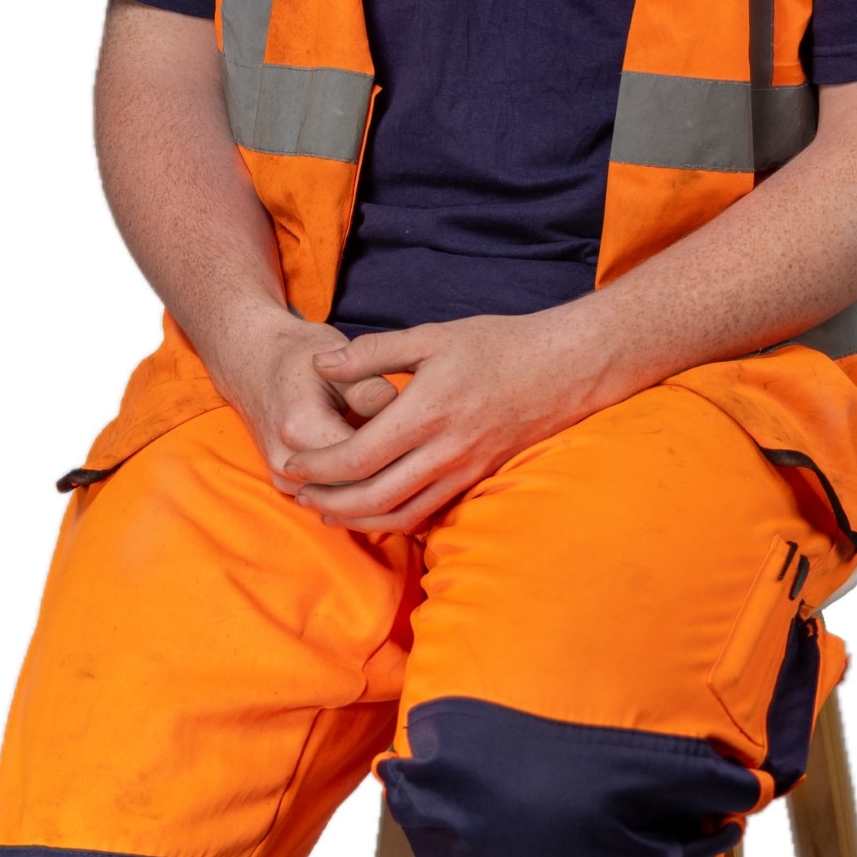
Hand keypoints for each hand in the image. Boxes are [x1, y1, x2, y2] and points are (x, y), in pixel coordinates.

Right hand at [206, 301, 399, 486]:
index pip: (366, 461)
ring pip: (344, 500)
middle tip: (418, 452)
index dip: (400, 451)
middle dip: (391, 473)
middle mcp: (287, 461)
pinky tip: (377, 470)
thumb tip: (399, 409)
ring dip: (373, 486)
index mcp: (302, 427)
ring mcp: (282, 477)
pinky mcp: (283, 485)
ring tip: (401, 461)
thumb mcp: (337, 357)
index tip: (420, 436)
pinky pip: (329, 499)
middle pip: (357, 488)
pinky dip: (354, 490)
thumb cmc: (299, 356)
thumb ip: (369, 386)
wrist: (251, 362)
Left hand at [287, 312, 601, 532]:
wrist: (564, 368)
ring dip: (357, 520)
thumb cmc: (497, 345)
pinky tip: (372, 513)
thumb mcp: (432, 335)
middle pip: (373, 497)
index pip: (359, 457)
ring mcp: (465, 470)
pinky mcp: (477, 479)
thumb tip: (322, 365)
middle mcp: (447, 450)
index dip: (319, 468)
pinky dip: (393, 521)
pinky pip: (428, 513)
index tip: (292, 466)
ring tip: (326, 512)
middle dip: (329, 503)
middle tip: (299, 496)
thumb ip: (373, 352)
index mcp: (429, 411)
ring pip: (400, 515)